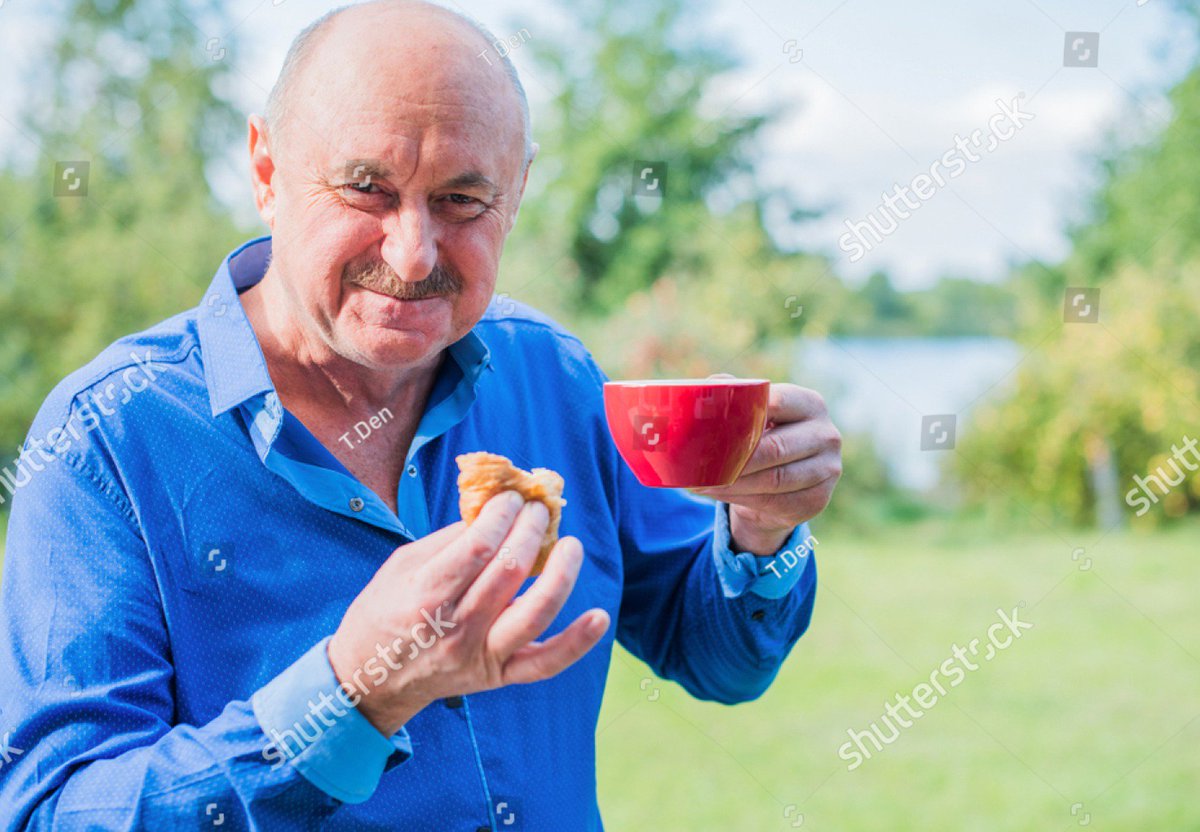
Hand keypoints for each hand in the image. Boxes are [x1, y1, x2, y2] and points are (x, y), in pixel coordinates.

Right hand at [327, 491, 609, 735]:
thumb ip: (449, 540)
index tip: (513, 497)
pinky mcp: (498, 677)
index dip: (503, 515)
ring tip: (571, 544)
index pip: (478, 547)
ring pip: (534, 613)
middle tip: (539, 510)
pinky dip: (577, 642)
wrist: (369, 681)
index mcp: (426, 595)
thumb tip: (495, 509)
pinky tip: (600, 616)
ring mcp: (480, 656)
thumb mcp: (402, 567)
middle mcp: (456, 629)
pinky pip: (545, 663)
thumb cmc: (383, 613)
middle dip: (531, 531)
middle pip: (509, 572)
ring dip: (562, 574)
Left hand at [695, 381, 841, 554]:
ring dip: (734, 484)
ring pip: (774, 480)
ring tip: (703, 483)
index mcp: (811, 403)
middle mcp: (827, 435)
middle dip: (735, 460)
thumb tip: (711, 386)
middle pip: (775, 448)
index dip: (745, 416)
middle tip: (701, 465)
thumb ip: (736, 395)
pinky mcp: (818, 499)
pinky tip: (720, 495)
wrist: (784, 480)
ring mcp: (828, 469)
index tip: (713, 428)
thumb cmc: (764, 436)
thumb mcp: (754, 413)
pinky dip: (742, 500)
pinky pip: (775, 502)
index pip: (778, 403)